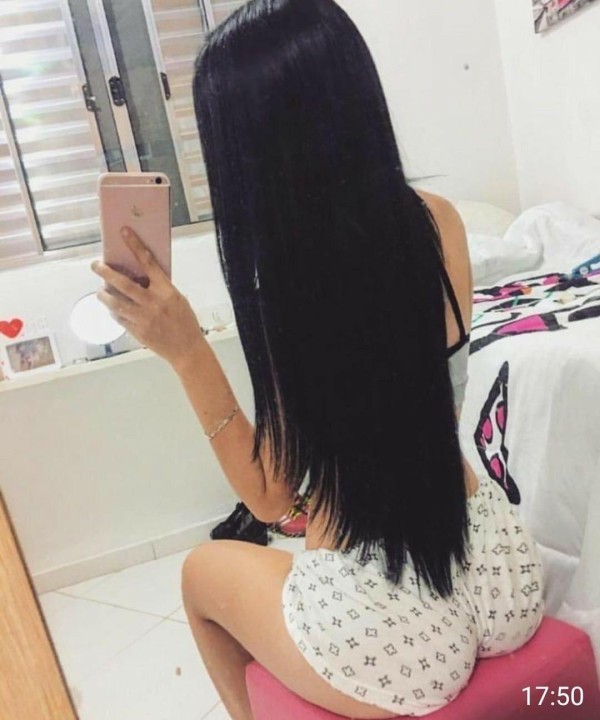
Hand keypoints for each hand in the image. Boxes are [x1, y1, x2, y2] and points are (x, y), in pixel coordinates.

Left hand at [92, 227, 205, 368]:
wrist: (187, 349)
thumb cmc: (185, 322)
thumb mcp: (178, 299)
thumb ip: (160, 288)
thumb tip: (140, 276)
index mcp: (166, 291)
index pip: (148, 263)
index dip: (135, 246)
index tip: (124, 233)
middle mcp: (153, 303)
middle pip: (123, 284)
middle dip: (106, 272)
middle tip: (96, 265)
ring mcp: (143, 318)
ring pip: (115, 303)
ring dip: (104, 295)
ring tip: (100, 291)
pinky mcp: (137, 332)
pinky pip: (118, 318)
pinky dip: (112, 311)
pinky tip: (112, 308)